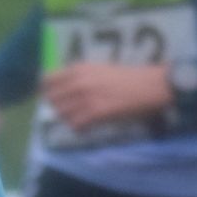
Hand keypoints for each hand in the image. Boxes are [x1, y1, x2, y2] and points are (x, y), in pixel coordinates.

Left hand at [40, 61, 174, 128]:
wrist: (148, 86)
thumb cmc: (127, 77)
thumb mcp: (98, 68)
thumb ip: (79, 76)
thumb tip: (63, 89)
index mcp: (79, 68)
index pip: (48, 81)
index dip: (48, 91)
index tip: (54, 98)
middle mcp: (79, 82)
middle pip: (53, 99)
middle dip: (59, 107)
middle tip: (70, 111)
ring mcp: (86, 98)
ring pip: (63, 114)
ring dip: (69, 119)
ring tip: (80, 119)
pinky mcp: (96, 113)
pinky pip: (76, 125)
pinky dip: (79, 128)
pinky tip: (87, 127)